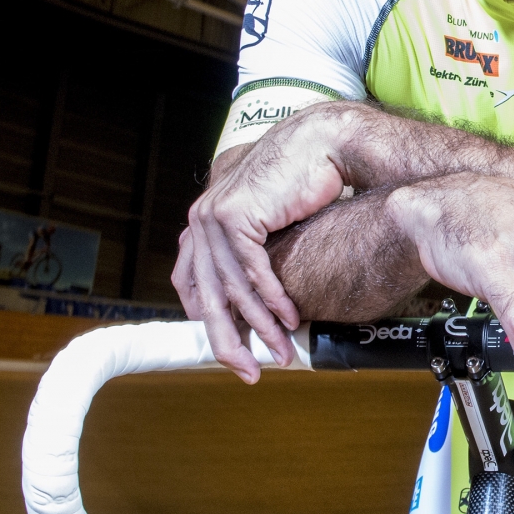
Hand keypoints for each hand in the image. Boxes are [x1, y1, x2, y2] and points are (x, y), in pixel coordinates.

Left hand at [174, 104, 362, 380]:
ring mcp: (213, 216)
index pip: (191, 285)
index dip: (209, 322)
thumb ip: (254, 251)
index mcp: (203, 223)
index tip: (232, 349)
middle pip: (206, 296)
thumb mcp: (269, 224)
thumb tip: (255, 294)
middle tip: (247, 370)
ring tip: (281, 349)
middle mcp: (201, 220)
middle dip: (228, 339)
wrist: (323, 144)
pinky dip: (272, 299)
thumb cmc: (302, 182)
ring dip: (260, 325)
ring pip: (231, 288)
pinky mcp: (236, 215)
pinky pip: (252, 271)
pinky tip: (290, 318)